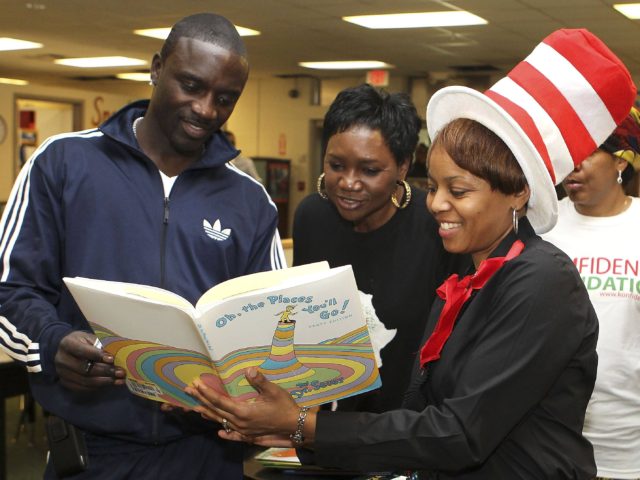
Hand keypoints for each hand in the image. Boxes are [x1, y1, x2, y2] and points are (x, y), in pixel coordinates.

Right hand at [55, 331, 124, 390]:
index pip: (82, 351)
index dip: (97, 355)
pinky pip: (82, 388)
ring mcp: (62, 373)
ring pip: (84, 381)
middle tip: (121, 372)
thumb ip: (101, 344)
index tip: (112, 359)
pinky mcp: (65, 383)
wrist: (68, 349)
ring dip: (104, 381)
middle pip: (84, 368)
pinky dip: (98, 387)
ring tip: (119, 379)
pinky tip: (111, 383)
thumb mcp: (91, 337)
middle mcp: (61, 359)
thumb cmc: (84, 342)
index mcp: (67, 344)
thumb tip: (117, 355)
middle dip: (105, 371)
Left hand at [186, 367, 307, 441]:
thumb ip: (259, 381)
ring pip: (221, 421)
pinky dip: (224, 432)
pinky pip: (233, 434)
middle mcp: (240, 422)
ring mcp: (243, 430)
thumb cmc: (284, 405)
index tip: (196, 384)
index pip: (219, 401)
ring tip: (195, 407)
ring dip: (208, 413)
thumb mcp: (273, 391)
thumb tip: (248, 369)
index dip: (207, 392)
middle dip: (201, 400)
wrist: (294, 424)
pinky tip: (219, 431)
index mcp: (243, 411)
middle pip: (216, 411)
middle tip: (189, 390)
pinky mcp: (249, 434)